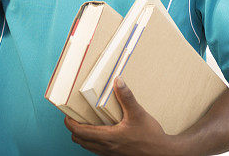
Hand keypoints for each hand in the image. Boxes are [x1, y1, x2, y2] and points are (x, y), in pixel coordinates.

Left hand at [65, 77, 184, 155]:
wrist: (162, 154)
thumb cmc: (150, 136)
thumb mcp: (138, 114)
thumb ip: (127, 97)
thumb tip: (117, 81)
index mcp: (108, 137)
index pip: (80, 132)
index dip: (69, 123)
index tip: (67, 113)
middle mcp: (105, 147)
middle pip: (79, 140)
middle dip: (74, 128)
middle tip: (74, 115)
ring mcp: (110, 153)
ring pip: (87, 146)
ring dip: (82, 135)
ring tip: (85, 122)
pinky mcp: (115, 155)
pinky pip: (96, 149)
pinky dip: (92, 141)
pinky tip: (101, 131)